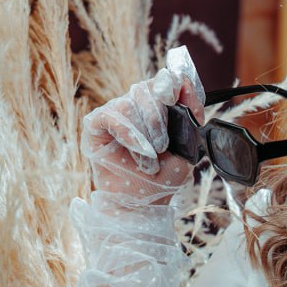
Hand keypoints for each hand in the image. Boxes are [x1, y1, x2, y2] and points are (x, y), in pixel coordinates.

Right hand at [82, 46, 204, 198]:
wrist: (141, 204)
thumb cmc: (163, 178)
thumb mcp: (187, 147)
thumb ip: (191, 116)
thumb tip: (186, 84)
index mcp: (157, 108)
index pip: (164, 81)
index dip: (172, 83)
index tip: (177, 96)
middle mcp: (134, 106)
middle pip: (147, 88)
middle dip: (159, 117)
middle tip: (163, 146)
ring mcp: (114, 114)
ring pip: (130, 102)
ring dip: (146, 133)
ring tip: (150, 157)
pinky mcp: (95, 126)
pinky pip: (112, 115)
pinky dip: (129, 133)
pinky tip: (138, 150)